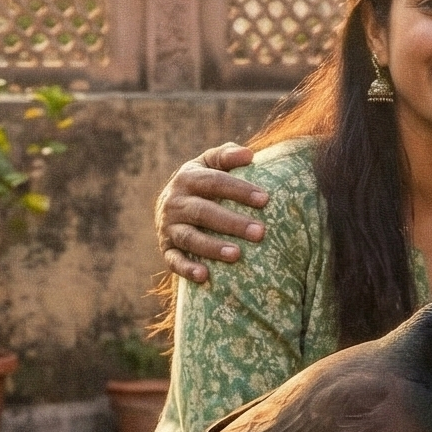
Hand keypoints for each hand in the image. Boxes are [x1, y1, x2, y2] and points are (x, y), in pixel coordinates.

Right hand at [159, 144, 265, 282]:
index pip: (214, 182)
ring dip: (212, 247)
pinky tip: (205, 276)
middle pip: (203, 212)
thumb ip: (227, 155)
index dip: (239, 190)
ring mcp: (168, 226)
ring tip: (237, 255)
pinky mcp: (166, 248)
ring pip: (190, 237)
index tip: (265, 199)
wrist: (171, 204)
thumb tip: (249, 155)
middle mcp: (175, 202)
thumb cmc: (204, 182)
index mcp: (188, 178)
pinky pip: (173, 260)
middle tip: (260, 232)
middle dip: (232, 223)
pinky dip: (187, 268)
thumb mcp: (210, 164)